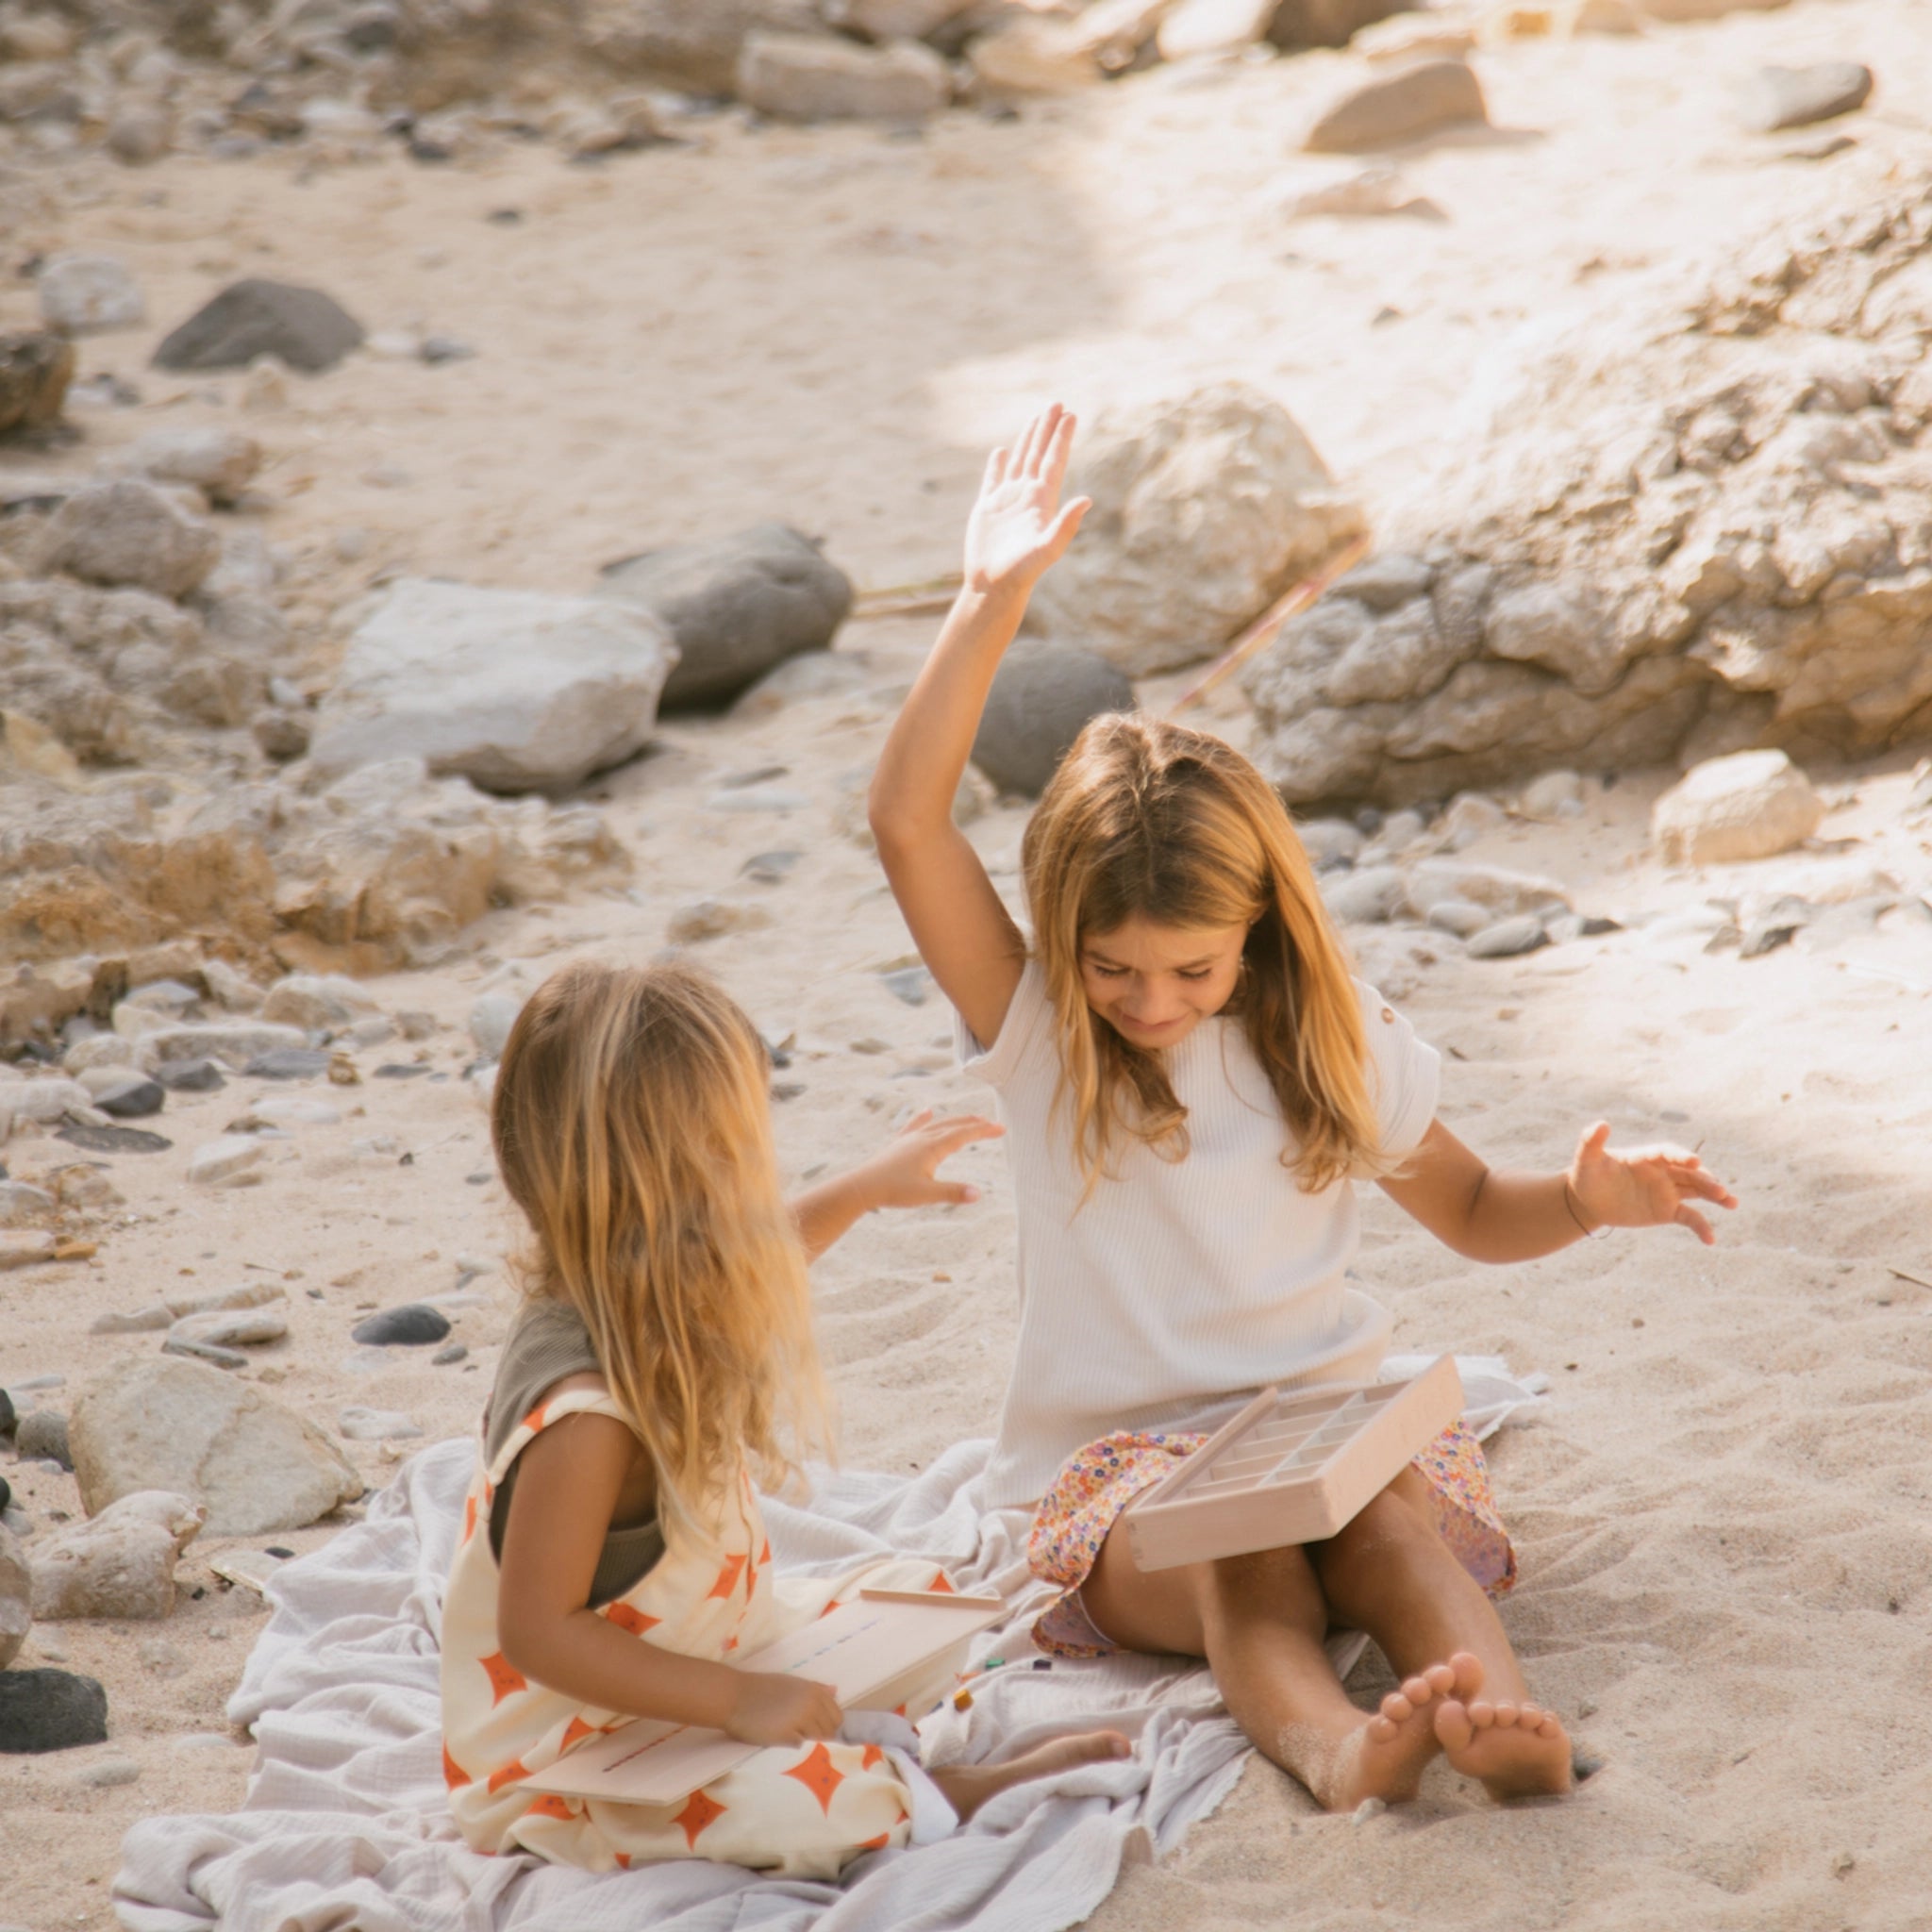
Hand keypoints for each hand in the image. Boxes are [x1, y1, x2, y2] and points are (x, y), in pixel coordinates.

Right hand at [725, 1672, 842, 1747]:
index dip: (828, 1721)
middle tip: (797, 1726)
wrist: (734, 1697)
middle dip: (818, 1731)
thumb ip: (815, 1688)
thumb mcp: (791, 1683)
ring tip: (785, 1725)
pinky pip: (798, 1743)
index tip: (815, 1722)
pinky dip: (789, 1740)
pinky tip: (776, 1731)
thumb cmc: (761, 1688)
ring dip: (803, 1735)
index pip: (837, 1715)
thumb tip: (835, 1691)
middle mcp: (812, 1704)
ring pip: (815, 1737)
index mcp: (814, 1690)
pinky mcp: (788, 1736)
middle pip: (829, 1730)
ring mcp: (801, 1721)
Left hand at [851, 1109, 1004, 1211]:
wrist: (863, 1186)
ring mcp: (909, 1139)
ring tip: (969, 1119)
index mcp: (933, 1147)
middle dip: (975, 1124)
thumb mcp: (927, 1194)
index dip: (984, 1130)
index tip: (1002, 1128)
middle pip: (954, 1125)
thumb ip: (954, 1192)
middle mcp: (923, 1138)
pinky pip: (914, 1126)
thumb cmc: (894, 1190)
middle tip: (993, 1124)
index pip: (965, 1134)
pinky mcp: (898, 1144)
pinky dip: (924, 1119)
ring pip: (937, 1125)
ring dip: (956, 1121)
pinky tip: (927, 1112)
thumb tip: (979, 1194)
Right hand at [964, 403, 1091, 597]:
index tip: (1071, 415)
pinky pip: (993, 480)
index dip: (1062, 438)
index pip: (1054, 461)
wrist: (993, 586)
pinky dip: (997, 465)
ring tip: (1036, 418)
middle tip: (1057, 403)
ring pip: (1019, 461)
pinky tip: (1002, 452)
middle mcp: (1027, 496)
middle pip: (1039, 454)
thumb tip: (1088, 500)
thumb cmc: (1022, 571)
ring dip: (1028, 439)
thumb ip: (1067, 524)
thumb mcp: (1048, 548)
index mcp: (1042, 501)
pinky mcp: (987, 508)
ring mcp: (1007, 500)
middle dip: (1048, 429)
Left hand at [1567, 1122, 1736, 1245]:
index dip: (1681, 1156)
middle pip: (1690, 1173)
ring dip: (1715, 1196)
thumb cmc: (1588, 1174)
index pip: (1669, 1153)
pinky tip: (1710, 1240)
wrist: (1589, 1200)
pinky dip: (1701, 1227)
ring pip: (1697, 1191)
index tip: (1693, 1161)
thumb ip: (1591, 1142)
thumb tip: (1601, 1124)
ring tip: (1732, 1203)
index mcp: (1647, 1156)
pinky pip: (1690, 1218)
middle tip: (1719, 1189)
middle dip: (1705, 1179)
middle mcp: (1663, 1172)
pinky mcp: (1668, 1211)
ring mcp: (1668, 1191)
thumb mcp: (1585, 1159)